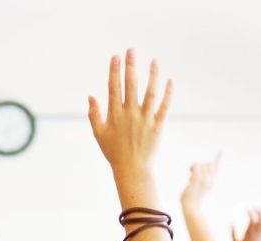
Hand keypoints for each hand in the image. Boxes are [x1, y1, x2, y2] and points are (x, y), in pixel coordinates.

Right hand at [88, 49, 171, 175]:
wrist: (132, 169)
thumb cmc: (114, 152)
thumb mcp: (99, 134)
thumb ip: (94, 115)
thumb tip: (90, 97)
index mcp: (114, 115)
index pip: (114, 88)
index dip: (114, 71)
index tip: (116, 57)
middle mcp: (130, 114)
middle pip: (131, 85)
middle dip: (131, 66)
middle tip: (132, 50)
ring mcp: (145, 119)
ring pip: (150, 92)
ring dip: (152, 75)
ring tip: (154, 60)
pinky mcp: (158, 125)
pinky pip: (164, 106)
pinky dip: (168, 93)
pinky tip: (170, 80)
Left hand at [180, 155, 221, 209]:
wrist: (191, 207)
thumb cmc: (191, 199)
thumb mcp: (196, 187)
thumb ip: (197, 178)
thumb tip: (192, 169)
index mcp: (212, 182)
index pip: (216, 168)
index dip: (218, 159)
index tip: (221, 151)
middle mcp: (211, 179)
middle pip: (207, 163)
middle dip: (199, 166)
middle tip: (192, 173)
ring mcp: (205, 179)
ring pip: (201, 164)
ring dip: (194, 168)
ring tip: (190, 178)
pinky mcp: (198, 179)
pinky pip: (196, 165)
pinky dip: (192, 168)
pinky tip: (190, 177)